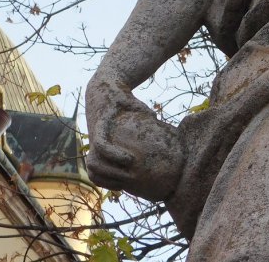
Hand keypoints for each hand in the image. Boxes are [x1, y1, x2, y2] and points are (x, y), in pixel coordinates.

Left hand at [85, 74, 185, 200]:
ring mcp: (95, 136)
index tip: (126, 186)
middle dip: (112, 182)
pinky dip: (114, 155)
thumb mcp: (137, 120)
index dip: (109, 183)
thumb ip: (150, 130)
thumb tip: (174, 139)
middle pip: (95, 173)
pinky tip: (129, 159)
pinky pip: (102, 147)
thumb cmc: (125, 102)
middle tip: (133, 185)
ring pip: (93, 165)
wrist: (109, 83)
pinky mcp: (99, 127)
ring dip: (110, 174)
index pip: (99, 174)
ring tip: (128, 176)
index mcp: (101, 146)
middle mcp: (95, 144)